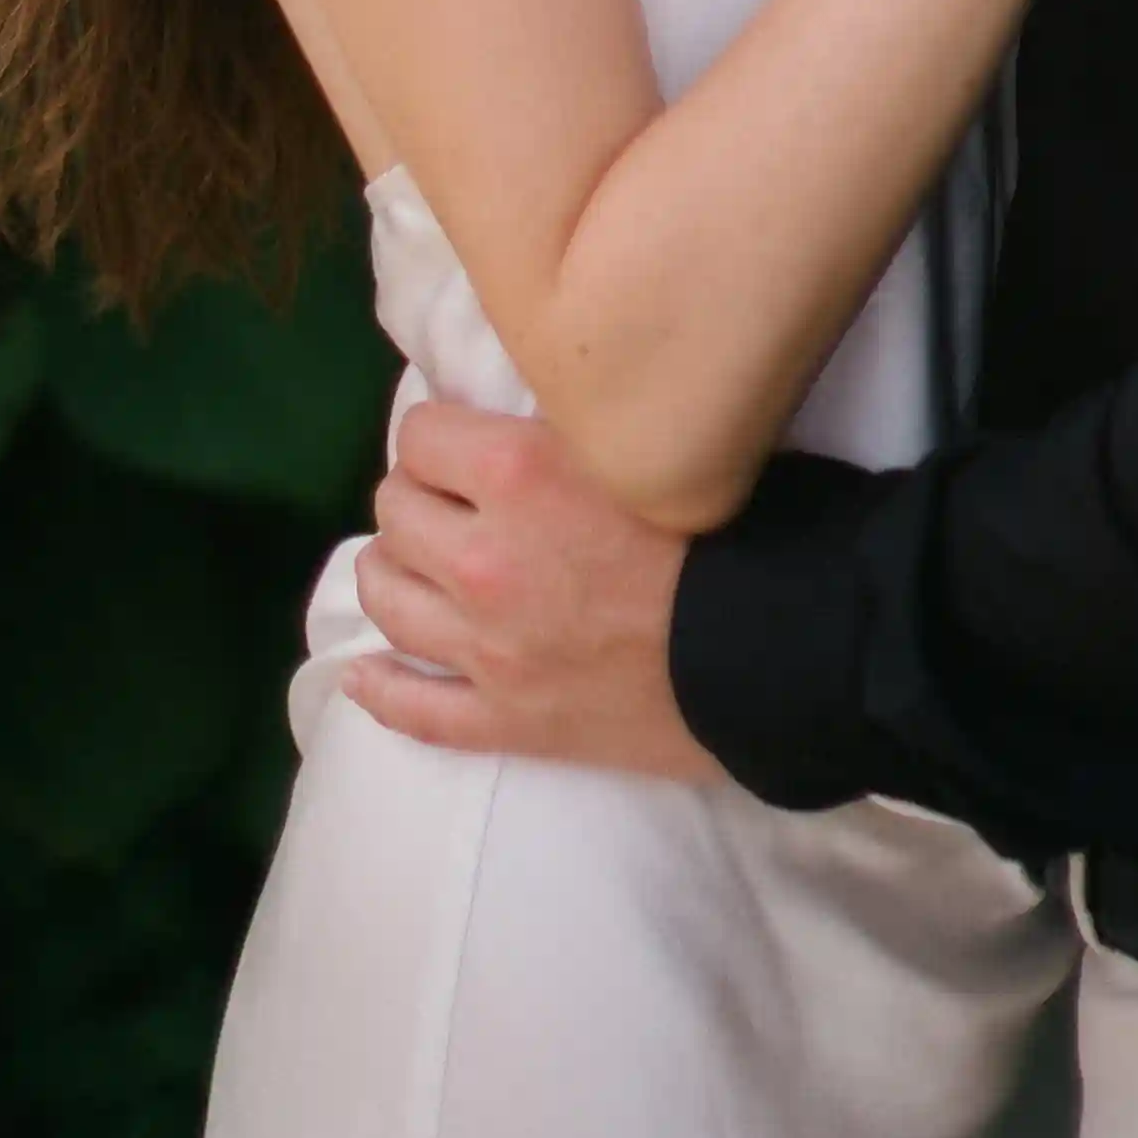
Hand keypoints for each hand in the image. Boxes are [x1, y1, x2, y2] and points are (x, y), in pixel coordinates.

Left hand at [340, 396, 719, 780]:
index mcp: (517, 474)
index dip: (443, 434)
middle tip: (452, 500)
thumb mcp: (644, 444)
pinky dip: (379, 689)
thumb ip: (569, 427)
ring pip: (385, 597)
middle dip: (418, 496)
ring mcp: (485, 649)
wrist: (774, 653)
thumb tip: (517, 418)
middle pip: (394, 510)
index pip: (420, 434)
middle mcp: (482, 559)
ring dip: (392, 570)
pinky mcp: (504, 719)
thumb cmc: (727, 531)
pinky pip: (413, 708)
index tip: (466, 444)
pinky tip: (364, 674)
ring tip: (412, 564)